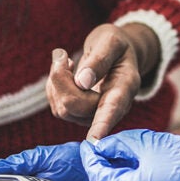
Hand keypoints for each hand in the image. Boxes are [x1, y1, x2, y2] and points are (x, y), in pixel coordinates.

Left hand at [47, 23, 158, 140]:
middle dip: (61, 80)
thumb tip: (82, 82)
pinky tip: (65, 71)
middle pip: (77, 105)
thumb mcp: (111, 40)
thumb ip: (100, 58)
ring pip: (64, 109)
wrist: (117, 55)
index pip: (112, 109)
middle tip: (62, 55)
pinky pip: (58, 107)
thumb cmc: (116, 46)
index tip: (94, 140)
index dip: (103, 124)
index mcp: (125, 87)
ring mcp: (95, 115)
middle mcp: (112, 107)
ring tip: (65, 60)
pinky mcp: (79, 116)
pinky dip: (54, 87)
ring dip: (56, 81)